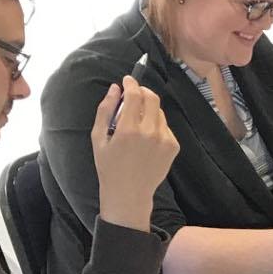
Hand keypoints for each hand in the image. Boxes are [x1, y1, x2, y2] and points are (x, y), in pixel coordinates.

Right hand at [92, 76, 179, 230]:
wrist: (129, 193)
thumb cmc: (108, 166)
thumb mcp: (98, 138)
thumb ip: (105, 110)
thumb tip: (114, 88)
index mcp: (128, 130)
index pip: (134, 95)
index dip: (131, 84)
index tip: (127, 80)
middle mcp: (150, 133)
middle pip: (152, 98)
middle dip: (143, 91)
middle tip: (134, 94)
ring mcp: (165, 140)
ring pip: (159, 112)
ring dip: (149, 109)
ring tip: (135, 122)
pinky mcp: (173, 146)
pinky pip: (165, 126)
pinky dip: (156, 125)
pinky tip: (145, 138)